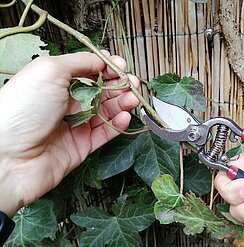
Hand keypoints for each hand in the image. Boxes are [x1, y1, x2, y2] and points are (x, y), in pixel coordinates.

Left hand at [0, 52, 138, 216]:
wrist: (8, 157)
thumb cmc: (22, 109)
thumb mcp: (50, 71)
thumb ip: (80, 61)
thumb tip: (102, 59)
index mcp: (55, 82)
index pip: (89, 71)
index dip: (106, 68)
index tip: (120, 66)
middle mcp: (65, 103)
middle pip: (101, 91)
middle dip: (119, 85)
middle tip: (132, 84)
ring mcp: (74, 125)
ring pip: (106, 112)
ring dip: (122, 104)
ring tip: (132, 99)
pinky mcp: (81, 147)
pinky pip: (104, 134)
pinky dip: (117, 125)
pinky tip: (125, 117)